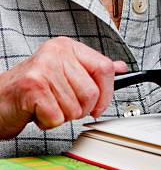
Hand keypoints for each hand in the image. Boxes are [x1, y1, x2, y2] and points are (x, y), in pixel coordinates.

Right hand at [0, 36, 127, 138]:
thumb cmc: (31, 89)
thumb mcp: (64, 73)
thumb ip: (91, 70)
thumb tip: (120, 68)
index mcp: (67, 46)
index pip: (104, 68)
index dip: (106, 92)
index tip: (99, 105)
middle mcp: (56, 52)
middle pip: (91, 92)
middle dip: (79, 109)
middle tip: (62, 105)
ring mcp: (44, 67)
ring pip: (75, 108)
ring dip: (61, 116)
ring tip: (46, 105)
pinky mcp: (33, 86)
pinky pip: (57, 117)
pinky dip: (48, 122)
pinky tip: (37, 112)